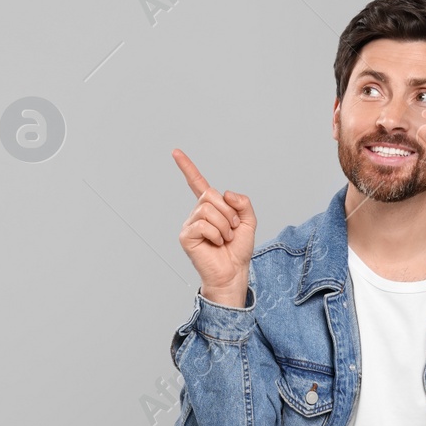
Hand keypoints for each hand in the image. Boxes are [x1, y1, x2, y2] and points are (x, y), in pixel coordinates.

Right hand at [173, 148, 256, 306]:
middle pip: (211, 195)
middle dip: (228, 212)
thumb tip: (225, 193)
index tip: (176, 152)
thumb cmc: (238, 250)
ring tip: (225, 239)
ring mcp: (190, 224)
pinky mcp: (186, 236)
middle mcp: (197, 214)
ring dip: (224, 225)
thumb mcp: (249, 222)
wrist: (234, 273)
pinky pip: (203, 224)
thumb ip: (243, 203)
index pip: (197, 183)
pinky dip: (216, 234)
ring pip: (208, 209)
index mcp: (211, 208)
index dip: (187, 167)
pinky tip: (216, 244)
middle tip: (232, 229)